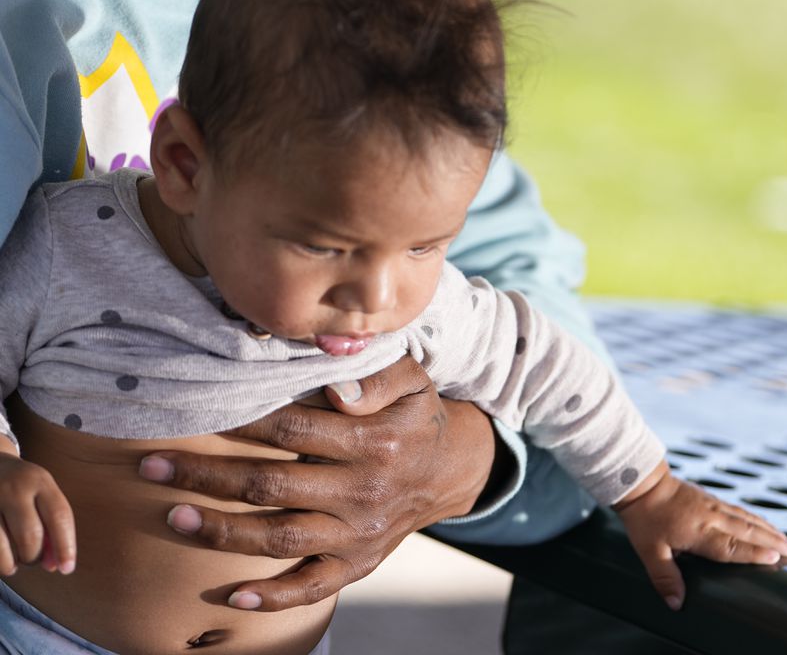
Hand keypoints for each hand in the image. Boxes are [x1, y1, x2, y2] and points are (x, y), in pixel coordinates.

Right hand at [0, 452, 75, 575]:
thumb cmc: (22, 488)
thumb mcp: (42, 494)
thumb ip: (52, 527)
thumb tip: (54, 565)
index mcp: (39, 480)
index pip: (59, 515)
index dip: (65, 546)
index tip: (67, 568)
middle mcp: (13, 488)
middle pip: (30, 535)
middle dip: (35, 556)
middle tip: (34, 558)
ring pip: (3, 549)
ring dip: (12, 564)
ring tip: (15, 561)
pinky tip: (1, 557)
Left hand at [138, 355, 497, 610]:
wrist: (448, 470)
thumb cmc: (414, 412)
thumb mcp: (411, 377)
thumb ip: (376, 375)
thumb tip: (335, 388)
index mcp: (372, 441)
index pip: (293, 429)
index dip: (242, 419)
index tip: (197, 408)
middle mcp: (361, 491)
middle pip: (271, 484)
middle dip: (207, 475)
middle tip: (152, 465)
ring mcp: (355, 535)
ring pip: (279, 538)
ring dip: (222, 531)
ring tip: (173, 517)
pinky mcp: (354, 565)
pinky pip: (309, 588)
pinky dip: (271, 597)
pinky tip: (230, 598)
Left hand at [615, 460, 786, 609]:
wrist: (641, 481)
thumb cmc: (644, 515)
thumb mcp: (649, 550)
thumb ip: (665, 576)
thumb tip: (676, 602)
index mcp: (698, 531)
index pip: (731, 546)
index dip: (753, 553)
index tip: (774, 557)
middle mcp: (710, 517)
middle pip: (746, 530)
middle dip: (770, 541)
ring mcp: (711, 505)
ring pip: (745, 517)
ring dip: (766, 528)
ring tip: (784, 538)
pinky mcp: (708, 498)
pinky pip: (737, 509)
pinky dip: (753, 517)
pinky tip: (759, 522)